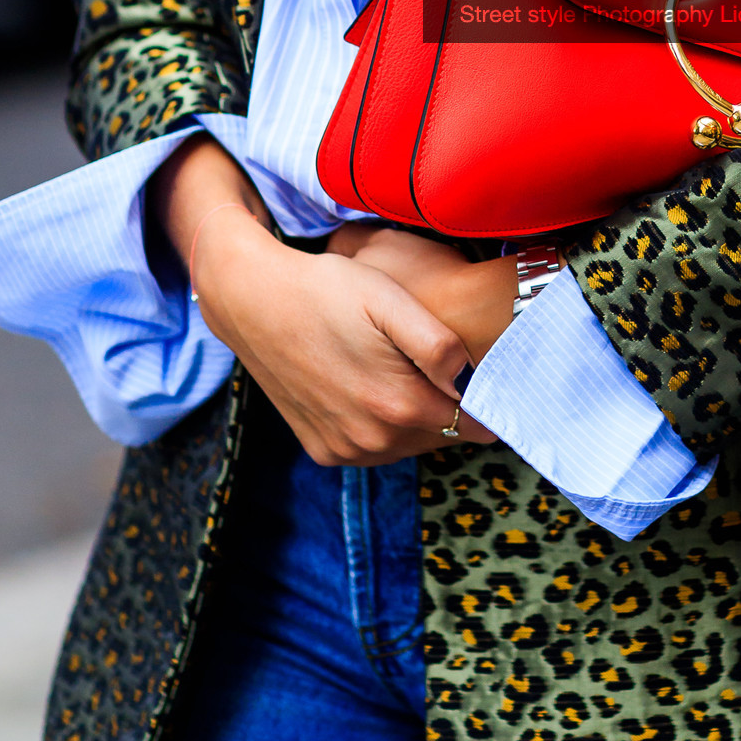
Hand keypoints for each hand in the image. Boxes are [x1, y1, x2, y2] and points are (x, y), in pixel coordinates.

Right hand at [150, 137, 494, 462]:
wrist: (252, 301)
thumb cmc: (328, 289)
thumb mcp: (390, 299)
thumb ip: (439, 345)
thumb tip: (472, 381)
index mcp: (400, 406)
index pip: (476, 424)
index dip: (488, 397)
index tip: (486, 372)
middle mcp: (374, 440)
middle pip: (444, 435)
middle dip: (452, 405)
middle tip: (443, 363)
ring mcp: (345, 450)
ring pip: (410, 443)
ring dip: (416, 414)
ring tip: (405, 368)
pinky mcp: (323, 451)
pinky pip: (374, 447)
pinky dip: (382, 423)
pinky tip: (372, 383)